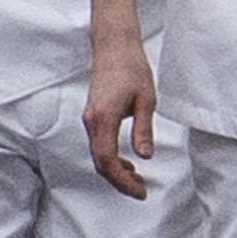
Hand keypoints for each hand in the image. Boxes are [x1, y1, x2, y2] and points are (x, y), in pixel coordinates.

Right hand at [82, 30, 159, 199]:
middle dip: (119, 181)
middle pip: (100, 163)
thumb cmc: (131, 67)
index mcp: (104, 118)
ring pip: (98, 155)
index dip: (122, 181)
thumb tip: (145, 156)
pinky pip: (99, 145)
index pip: (107, 160)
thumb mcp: (146, 100)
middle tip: (141, 190)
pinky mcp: (94, 115)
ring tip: (137, 179)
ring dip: (115, 171)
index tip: (139, 190)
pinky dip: (111, 159)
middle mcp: (92, 121)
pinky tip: (127, 162)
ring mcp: (90, 118)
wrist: (114, 46)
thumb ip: (143, 130)